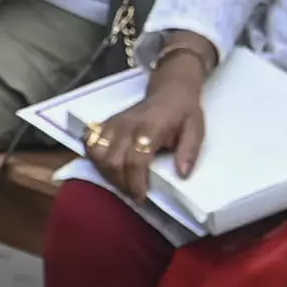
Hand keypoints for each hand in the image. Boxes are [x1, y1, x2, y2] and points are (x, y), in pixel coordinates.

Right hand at [89, 62, 212, 197]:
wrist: (170, 89)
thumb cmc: (183, 112)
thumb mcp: (196, 129)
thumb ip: (190, 151)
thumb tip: (182, 174)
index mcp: (151, 127)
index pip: (136, 160)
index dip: (136, 183)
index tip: (142, 197)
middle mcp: (127, 125)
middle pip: (113, 161)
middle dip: (121, 183)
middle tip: (134, 192)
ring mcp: (114, 123)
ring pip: (98, 154)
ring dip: (107, 173)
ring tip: (122, 181)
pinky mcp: (106, 122)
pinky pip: (90, 142)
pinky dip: (94, 157)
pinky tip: (107, 165)